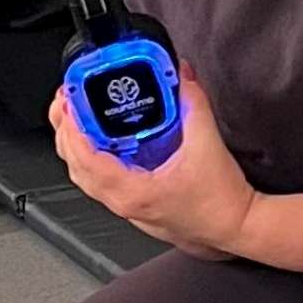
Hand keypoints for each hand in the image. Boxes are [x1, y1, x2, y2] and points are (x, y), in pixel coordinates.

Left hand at [49, 68, 255, 259]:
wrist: (237, 227)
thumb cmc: (222, 202)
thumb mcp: (207, 144)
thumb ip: (193, 103)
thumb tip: (181, 76)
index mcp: (133, 191)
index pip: (85, 159)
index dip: (71, 128)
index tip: (68, 103)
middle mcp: (124, 202)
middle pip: (76, 168)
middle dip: (66, 132)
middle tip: (67, 102)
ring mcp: (128, 207)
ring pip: (86, 178)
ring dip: (76, 148)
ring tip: (77, 118)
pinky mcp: (136, 206)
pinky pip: (101, 182)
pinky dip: (92, 160)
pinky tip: (100, 142)